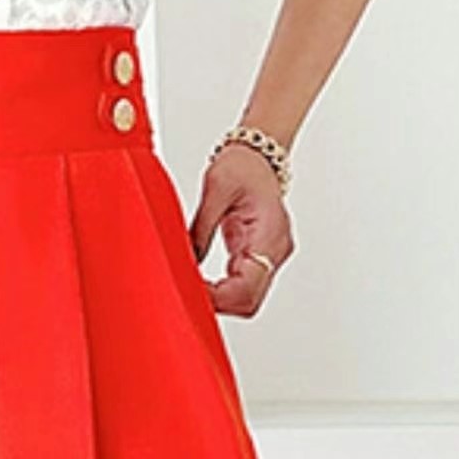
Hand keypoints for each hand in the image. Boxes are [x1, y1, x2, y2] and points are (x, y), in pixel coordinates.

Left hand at [187, 142, 293, 316]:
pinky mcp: (259, 253)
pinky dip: (224, 287)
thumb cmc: (243, 165)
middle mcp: (275, 250)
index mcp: (268, 234)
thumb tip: (184, 260)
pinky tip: (203, 282)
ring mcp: (270, 254)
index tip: (191, 292)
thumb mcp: (215, 188)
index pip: (247, 286)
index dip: (218, 297)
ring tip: (191, 287)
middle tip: (185, 293)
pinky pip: (245, 282)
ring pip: (248, 296)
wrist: (259, 155)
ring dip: (221, 298)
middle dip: (218, 303)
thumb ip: (200, 227)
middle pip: (250, 299)